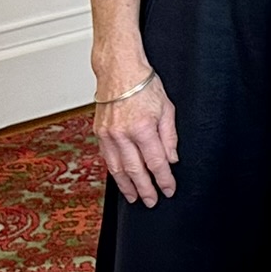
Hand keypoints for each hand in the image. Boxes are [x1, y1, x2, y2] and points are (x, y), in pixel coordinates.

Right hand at [93, 68, 177, 206]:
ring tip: (135, 198)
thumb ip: (169, 137)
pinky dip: (115, 172)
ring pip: (117, 168)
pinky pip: (107, 158)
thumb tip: (171, 160)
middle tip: (152, 201)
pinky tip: (121, 179)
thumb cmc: (145, 85)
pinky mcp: (99, 132)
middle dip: (145, 189)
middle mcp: (123, 134)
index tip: (169, 189)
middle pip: (135, 170)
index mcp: (143, 128)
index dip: (163, 179)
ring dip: (127, 186)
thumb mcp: (167, 108)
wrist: (119, 70)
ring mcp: (108, 134)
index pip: (156, 162)